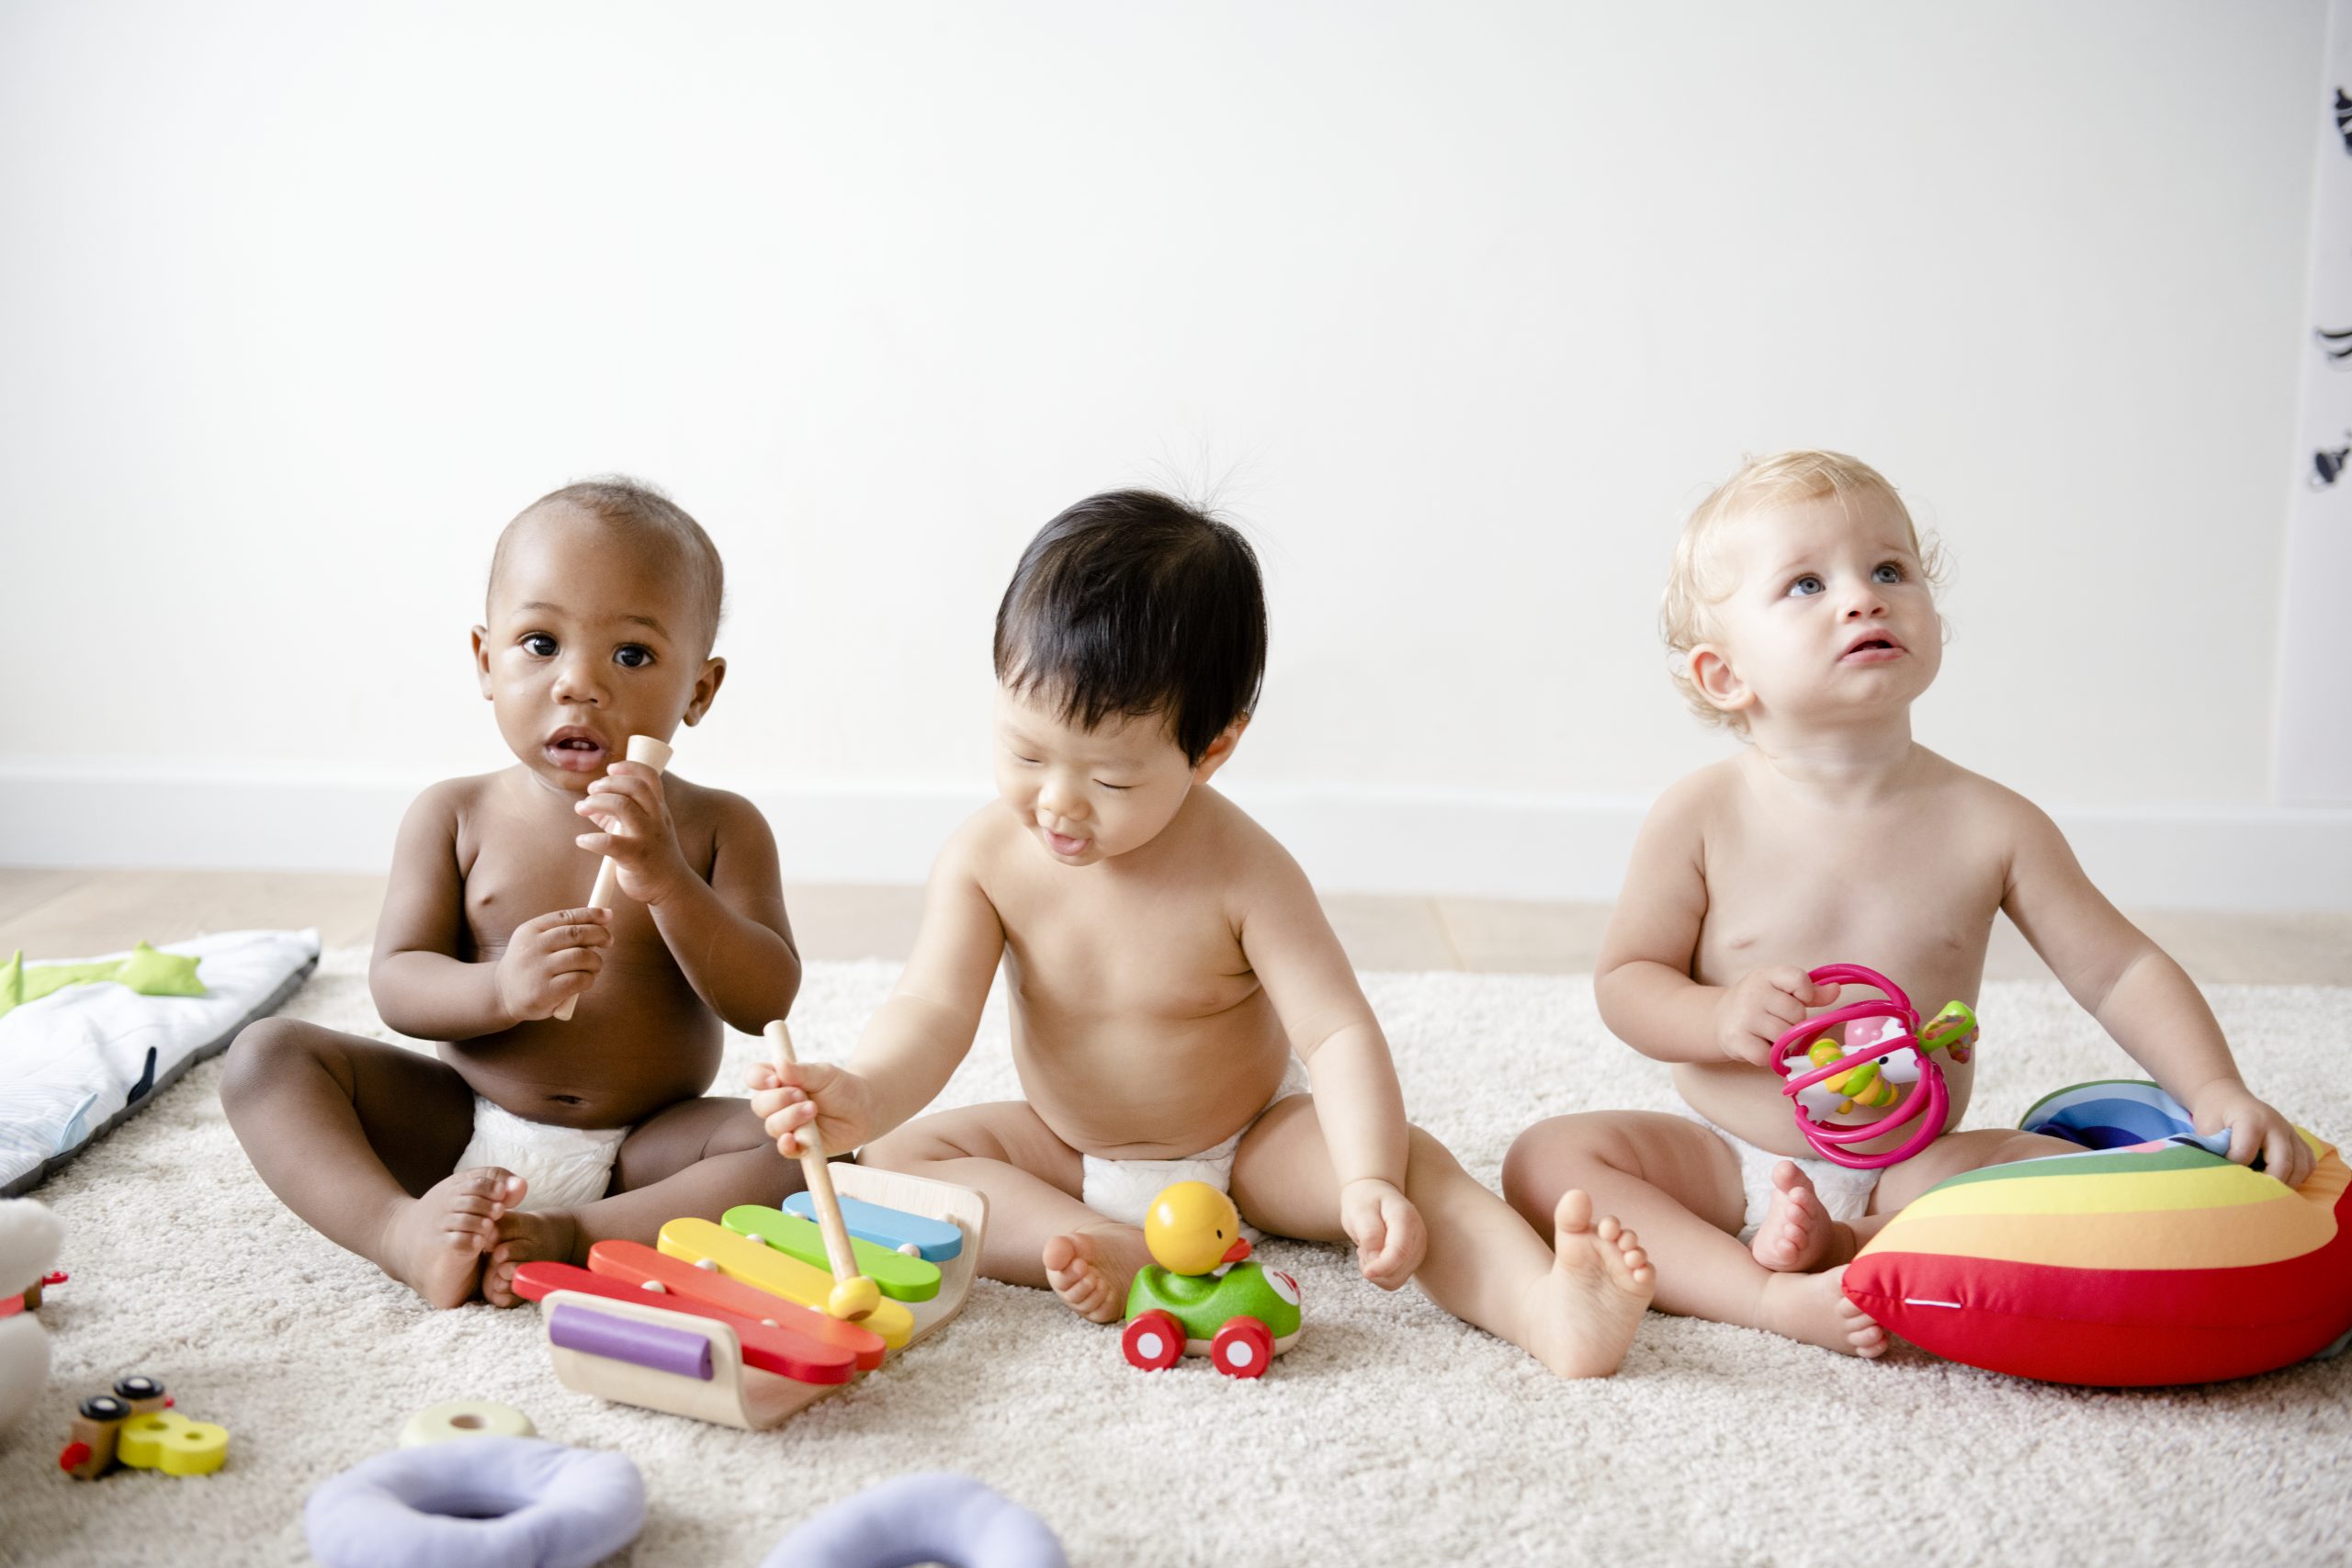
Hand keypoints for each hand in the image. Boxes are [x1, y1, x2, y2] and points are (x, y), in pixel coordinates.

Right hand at [493, 907, 611, 1022]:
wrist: (503, 994)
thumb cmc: (531, 964)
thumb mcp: (536, 941)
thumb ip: (563, 930)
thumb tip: (604, 917)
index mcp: (530, 930)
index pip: (565, 916)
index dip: (591, 914)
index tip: (608, 915)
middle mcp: (531, 947)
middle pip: (576, 934)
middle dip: (599, 934)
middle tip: (608, 941)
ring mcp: (537, 970)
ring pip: (581, 957)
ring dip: (596, 961)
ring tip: (594, 966)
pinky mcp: (544, 992)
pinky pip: (579, 979)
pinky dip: (589, 979)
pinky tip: (585, 981)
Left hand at [574, 762, 691, 904]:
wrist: (671, 886)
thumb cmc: (653, 855)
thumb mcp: (641, 830)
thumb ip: (615, 816)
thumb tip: (588, 805)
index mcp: (658, 809)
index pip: (649, 777)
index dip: (630, 767)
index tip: (611, 768)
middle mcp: (656, 818)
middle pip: (635, 787)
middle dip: (608, 783)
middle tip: (591, 790)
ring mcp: (648, 837)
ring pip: (623, 806)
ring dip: (596, 802)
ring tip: (582, 807)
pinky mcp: (637, 857)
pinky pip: (610, 842)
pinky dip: (591, 839)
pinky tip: (582, 841)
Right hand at [747, 1057, 877, 1158]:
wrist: (865, 1111)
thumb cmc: (842, 1088)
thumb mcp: (824, 1074)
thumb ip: (802, 1071)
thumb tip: (780, 1063)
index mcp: (780, 1081)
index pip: (755, 1077)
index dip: (758, 1078)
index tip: (774, 1079)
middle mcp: (778, 1104)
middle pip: (759, 1104)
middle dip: (778, 1099)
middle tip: (801, 1094)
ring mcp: (787, 1125)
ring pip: (772, 1125)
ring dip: (789, 1117)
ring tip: (813, 1109)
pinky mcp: (799, 1145)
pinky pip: (784, 1149)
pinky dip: (786, 1145)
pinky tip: (793, 1139)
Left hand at [1339, 1177, 1425, 1290]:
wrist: (1375, 1193)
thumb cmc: (1366, 1201)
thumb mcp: (1360, 1211)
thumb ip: (1369, 1234)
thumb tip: (1375, 1261)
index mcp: (1406, 1219)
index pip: (1400, 1252)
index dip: (1382, 1267)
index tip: (1366, 1272)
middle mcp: (1418, 1236)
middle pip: (1398, 1271)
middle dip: (1374, 1268)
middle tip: (1362, 1248)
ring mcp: (1418, 1250)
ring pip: (1396, 1280)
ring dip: (1376, 1272)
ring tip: (1367, 1249)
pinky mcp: (1412, 1260)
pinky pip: (1394, 1279)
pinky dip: (1380, 1273)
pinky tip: (1374, 1255)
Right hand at [1715, 967, 1838, 1066]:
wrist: (1718, 1019)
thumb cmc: (1759, 1004)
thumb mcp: (1781, 990)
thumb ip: (1810, 992)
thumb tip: (1836, 989)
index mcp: (1767, 975)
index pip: (1799, 979)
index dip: (1807, 994)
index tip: (1800, 999)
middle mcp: (1753, 992)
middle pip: (1797, 1014)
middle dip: (1793, 1023)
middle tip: (1778, 1021)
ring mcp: (1743, 1016)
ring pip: (1785, 1037)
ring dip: (1782, 1042)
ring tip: (1768, 1034)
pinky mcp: (1736, 1039)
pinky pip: (1768, 1056)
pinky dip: (1768, 1057)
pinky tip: (1758, 1045)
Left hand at [2190, 1081, 2313, 1189]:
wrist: (2227, 1098)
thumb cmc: (2215, 1116)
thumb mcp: (2206, 1129)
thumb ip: (2213, 1149)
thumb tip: (2218, 1177)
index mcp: (2250, 1118)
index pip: (2245, 1153)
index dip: (2233, 1169)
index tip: (2224, 1176)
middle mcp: (2276, 1124)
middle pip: (2283, 1162)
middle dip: (2269, 1185)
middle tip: (2254, 1198)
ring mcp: (2290, 1132)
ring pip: (2301, 1166)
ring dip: (2287, 1185)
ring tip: (2268, 1196)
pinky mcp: (2298, 1139)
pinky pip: (2309, 1163)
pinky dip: (2299, 1178)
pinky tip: (2282, 1184)